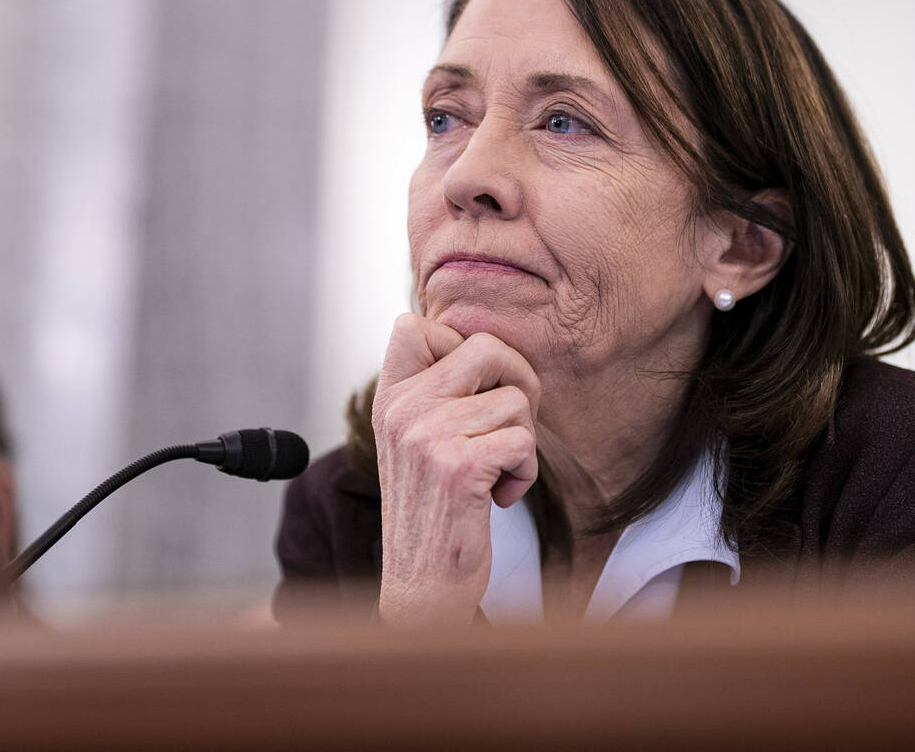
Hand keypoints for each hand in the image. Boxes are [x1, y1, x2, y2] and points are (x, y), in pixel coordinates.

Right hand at [371, 313, 539, 624]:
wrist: (422, 588)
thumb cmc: (433, 512)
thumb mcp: (416, 442)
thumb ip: (435, 393)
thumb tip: (488, 346)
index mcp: (388, 399)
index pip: (415, 325)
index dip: (461, 345)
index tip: (472, 390)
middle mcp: (402, 410)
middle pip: (485, 347)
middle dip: (518, 381)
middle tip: (511, 423)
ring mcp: (427, 436)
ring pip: (516, 399)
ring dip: (522, 440)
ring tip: (497, 473)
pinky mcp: (459, 467)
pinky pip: (524, 442)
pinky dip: (526, 473)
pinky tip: (501, 496)